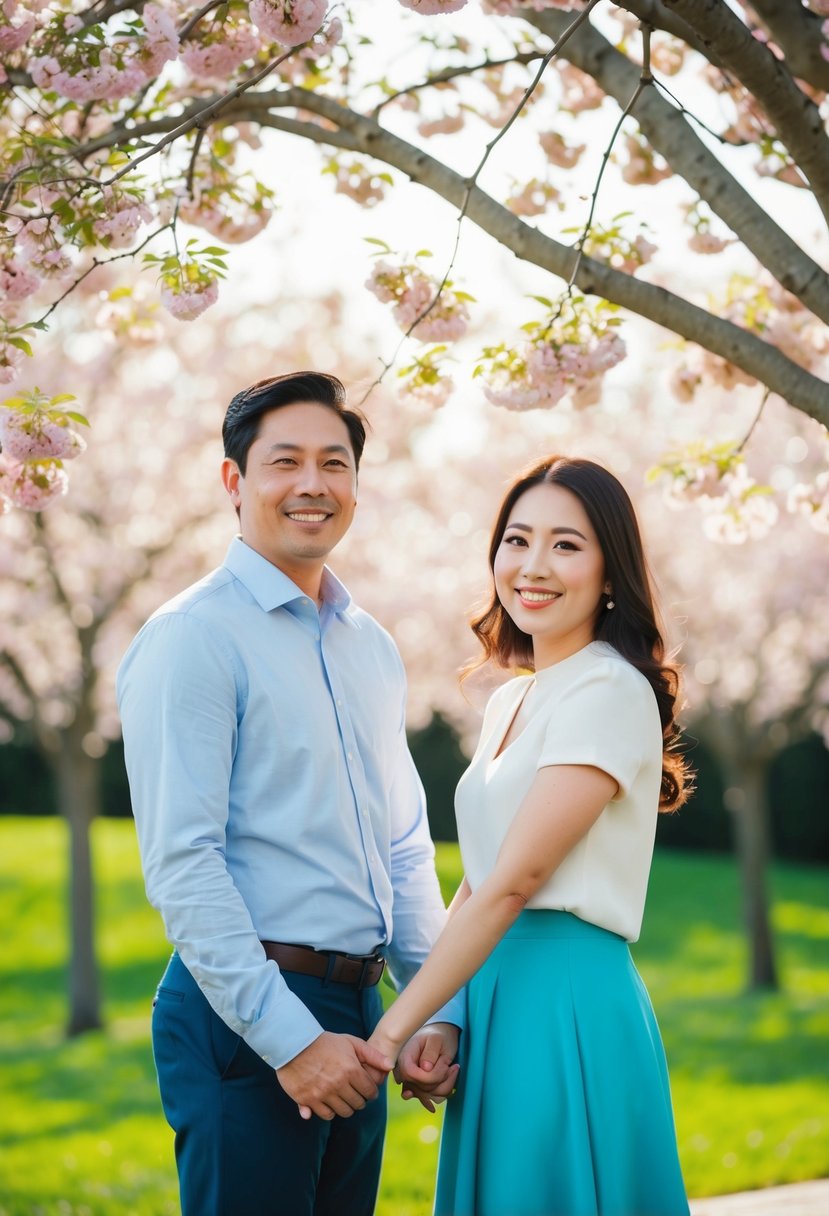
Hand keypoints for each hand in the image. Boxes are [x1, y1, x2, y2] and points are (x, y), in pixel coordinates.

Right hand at [275, 1031, 391, 1121]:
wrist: (295, 1044)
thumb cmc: (325, 1042)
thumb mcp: (350, 1042)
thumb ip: (372, 1055)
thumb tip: (390, 1067)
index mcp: (351, 1070)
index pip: (370, 1092)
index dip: (371, 1092)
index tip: (367, 1089)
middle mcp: (338, 1084)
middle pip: (358, 1104)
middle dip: (360, 1100)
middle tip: (355, 1093)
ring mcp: (323, 1093)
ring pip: (344, 1112)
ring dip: (346, 1107)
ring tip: (343, 1097)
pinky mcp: (309, 1100)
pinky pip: (327, 1115)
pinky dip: (331, 1111)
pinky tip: (330, 1101)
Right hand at [394, 1023, 459, 1112]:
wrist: (439, 1037)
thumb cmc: (438, 1036)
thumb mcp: (437, 1039)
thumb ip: (430, 1052)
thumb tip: (425, 1068)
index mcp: (404, 1056)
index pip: (411, 1074)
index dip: (428, 1076)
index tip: (445, 1065)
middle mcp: (403, 1071)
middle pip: (420, 1088)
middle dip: (440, 1078)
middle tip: (450, 1064)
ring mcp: (409, 1082)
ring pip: (427, 1096)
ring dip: (444, 1085)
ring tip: (451, 1069)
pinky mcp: (417, 1088)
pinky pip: (429, 1099)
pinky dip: (441, 1092)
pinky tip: (446, 1085)